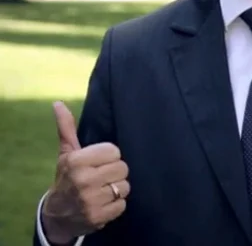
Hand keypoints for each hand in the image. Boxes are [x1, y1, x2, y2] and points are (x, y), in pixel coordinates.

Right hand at [41, 101, 129, 243]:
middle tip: (102, 177)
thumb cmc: (66, 177)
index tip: (98, 162)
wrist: (57, 214)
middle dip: (114, 172)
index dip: (109, 157)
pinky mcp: (98, 217)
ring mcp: (91, 200)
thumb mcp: (66, 153)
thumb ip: (67, 128)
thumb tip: (58, 103)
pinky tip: (103, 203)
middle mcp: (83, 180)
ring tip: (102, 189)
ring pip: (125, 186)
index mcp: (77, 161)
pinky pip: (122, 205)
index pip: (115, 151)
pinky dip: (115, 205)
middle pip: (122, 168)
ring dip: (117, 189)